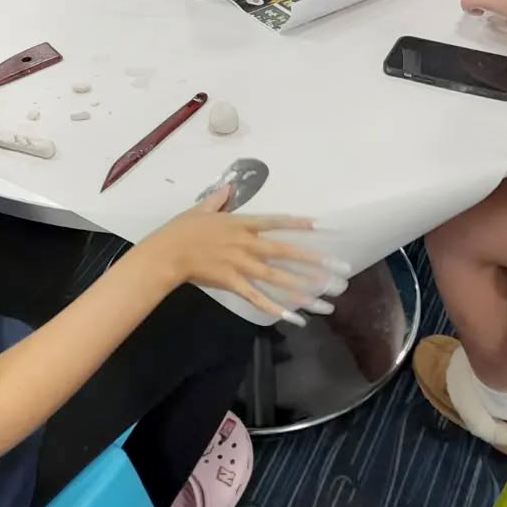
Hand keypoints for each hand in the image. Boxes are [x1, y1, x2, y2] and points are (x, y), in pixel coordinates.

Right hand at [140, 188, 349, 323]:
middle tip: (339, 269)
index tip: (321, 226)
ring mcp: (241, 265)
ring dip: (304, 289)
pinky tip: (295, 318)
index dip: (298, 224)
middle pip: (286, 253)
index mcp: (242, 224)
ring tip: (327, 299)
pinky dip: (277, 308)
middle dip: (315, 262)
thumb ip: (218, 200)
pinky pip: (258, 298)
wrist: (166, 253)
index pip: (276, 222)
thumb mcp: (202, 209)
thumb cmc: (182, 230)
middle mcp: (247, 243)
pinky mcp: (232, 283)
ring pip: (278, 278)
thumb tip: (228, 188)